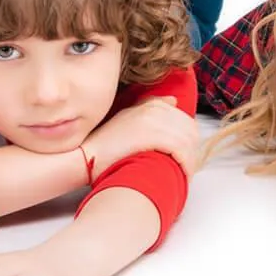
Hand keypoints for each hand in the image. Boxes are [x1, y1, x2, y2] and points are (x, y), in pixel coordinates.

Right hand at [83, 96, 199, 178]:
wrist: (83, 158)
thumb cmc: (103, 146)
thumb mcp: (126, 119)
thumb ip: (149, 108)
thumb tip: (173, 101)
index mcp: (149, 105)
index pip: (182, 118)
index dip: (188, 137)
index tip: (185, 154)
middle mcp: (154, 110)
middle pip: (188, 128)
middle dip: (193, 148)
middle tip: (188, 167)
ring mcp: (154, 121)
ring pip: (187, 140)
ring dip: (190, 159)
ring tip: (185, 174)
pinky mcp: (153, 136)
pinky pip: (181, 149)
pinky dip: (185, 163)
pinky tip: (182, 174)